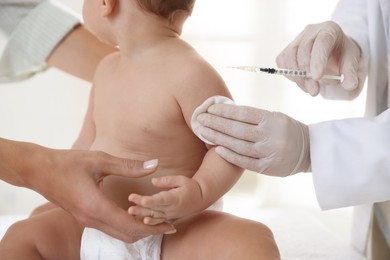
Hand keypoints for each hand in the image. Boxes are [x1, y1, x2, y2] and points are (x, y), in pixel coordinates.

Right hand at [10, 141, 174, 242]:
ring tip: (156, 219)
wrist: (37, 170)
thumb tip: (154, 165)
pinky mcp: (84, 217)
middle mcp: (91, 219)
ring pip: (118, 234)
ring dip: (138, 229)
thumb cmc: (67, 163)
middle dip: (149, 231)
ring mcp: (87, 221)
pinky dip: (126, 225)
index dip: (153, 227)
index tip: (170, 224)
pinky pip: (110, 228)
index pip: (131, 226)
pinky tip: (136, 213)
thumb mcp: (99, 160)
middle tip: (168, 223)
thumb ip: (128, 165)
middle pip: (127, 235)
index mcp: (96, 207)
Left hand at [128, 175, 202, 224]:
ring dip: (142, 215)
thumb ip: (167, 181)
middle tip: (129, 207)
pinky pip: (158, 222)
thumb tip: (153, 181)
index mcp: (175, 198)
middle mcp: (172, 209)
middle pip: (154, 209)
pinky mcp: (168, 218)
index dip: (151, 200)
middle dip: (141, 208)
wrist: (200, 199)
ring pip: (154, 216)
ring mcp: (170, 215)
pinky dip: (149, 222)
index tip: (142, 199)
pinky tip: (140, 221)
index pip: (161, 200)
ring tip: (131, 212)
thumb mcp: (181, 179)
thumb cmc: (190, 187)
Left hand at [197, 104, 310, 175]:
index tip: (210, 108)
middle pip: (237, 129)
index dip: (225, 111)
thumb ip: (255, 117)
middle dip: (216, 123)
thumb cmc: (288, 130)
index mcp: (273, 119)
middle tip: (200, 118)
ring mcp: (269, 153)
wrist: (311, 151)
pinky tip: (216, 149)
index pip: (244, 113)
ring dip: (218, 138)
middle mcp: (271, 136)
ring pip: (238, 145)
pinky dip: (230, 155)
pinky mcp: (268, 168)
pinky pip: (245, 161)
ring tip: (203, 132)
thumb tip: (226, 113)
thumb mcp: (276, 117)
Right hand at [276, 21, 360, 95]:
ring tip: (309, 89)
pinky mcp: (287, 49)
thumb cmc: (341, 54)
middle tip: (314, 91)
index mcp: (329, 29)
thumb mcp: (351, 60)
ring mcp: (296, 40)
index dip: (317, 60)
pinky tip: (301, 81)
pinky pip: (282, 62)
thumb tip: (349, 85)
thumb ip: (351, 72)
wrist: (331, 51)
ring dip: (297, 78)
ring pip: (289, 57)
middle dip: (306, 74)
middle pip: (302, 51)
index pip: (321, 42)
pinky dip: (289, 74)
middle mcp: (310, 31)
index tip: (317, 77)